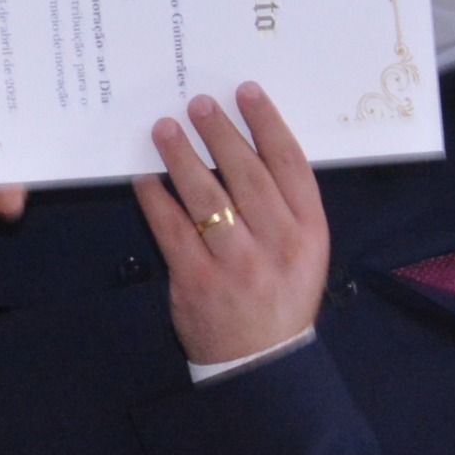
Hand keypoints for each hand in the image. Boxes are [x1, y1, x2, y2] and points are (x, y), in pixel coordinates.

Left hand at [130, 86, 328, 364]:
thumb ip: (283, 205)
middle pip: (246, 174)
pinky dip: (156, 199)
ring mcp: (236, 263)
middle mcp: (277, 243)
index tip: (247, 92)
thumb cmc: (282, 295)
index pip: (289, 164)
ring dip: (182, 157)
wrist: (261, 362)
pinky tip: (145, 177)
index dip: (268, 123)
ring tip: (164, 129)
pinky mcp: (197, 280)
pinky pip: (171, 228)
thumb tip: (245, 143)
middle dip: (220, 132)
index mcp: (309, 231)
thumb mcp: (304, 251)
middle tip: (198, 104)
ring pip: (206, 196)